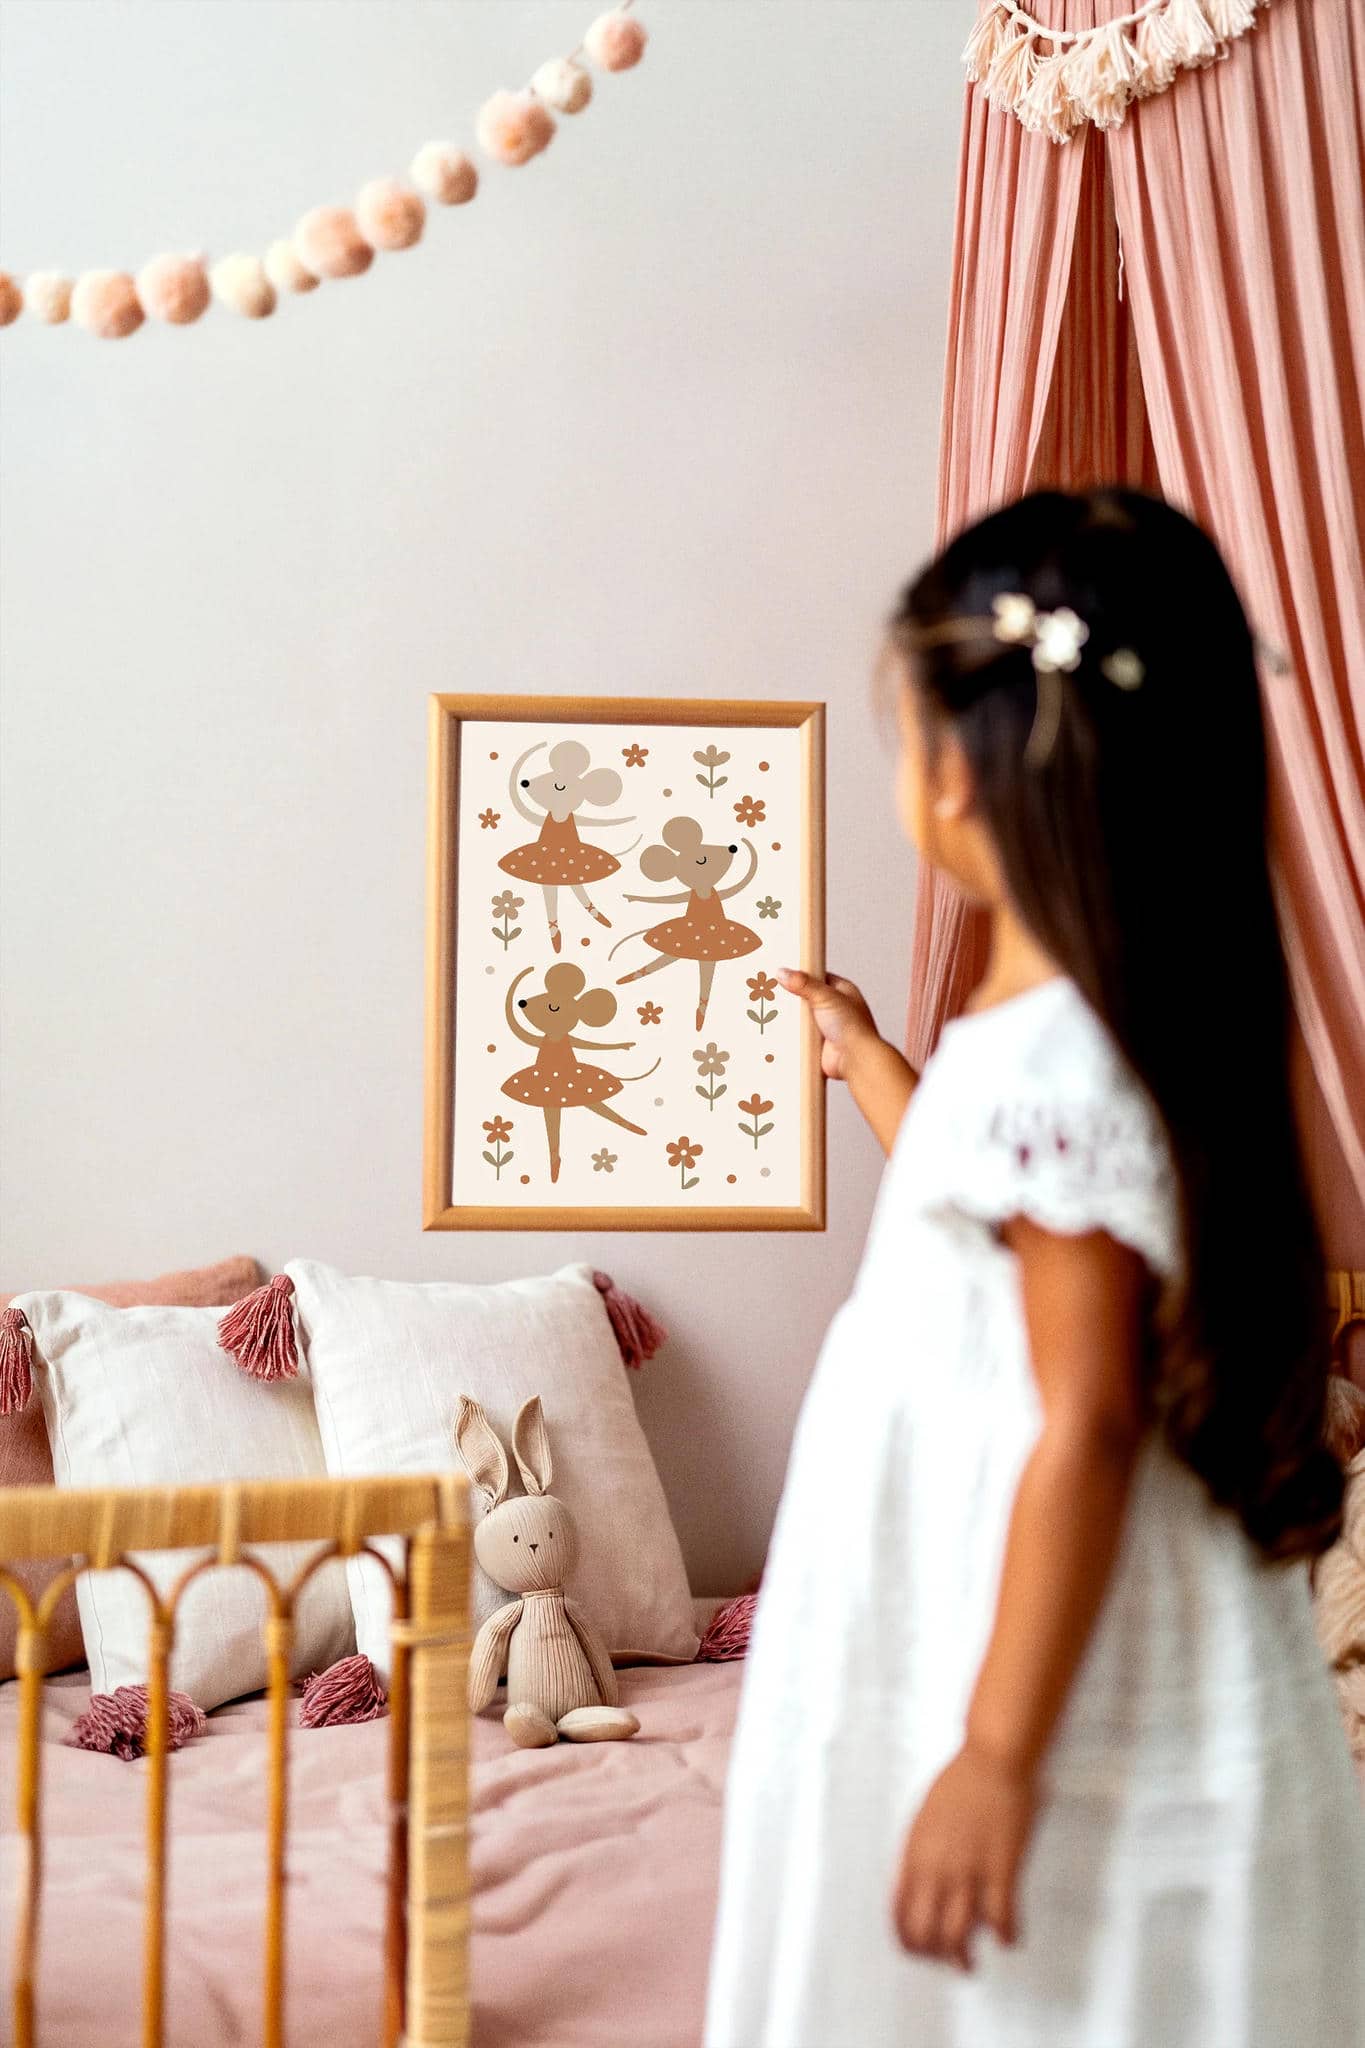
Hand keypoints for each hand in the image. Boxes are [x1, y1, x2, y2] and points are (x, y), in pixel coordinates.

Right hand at [776, 968, 879, 1081]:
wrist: (855, 1059)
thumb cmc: (852, 1027)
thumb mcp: (825, 997)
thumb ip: (803, 983)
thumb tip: (783, 972)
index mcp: (842, 991)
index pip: (817, 976)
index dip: (801, 974)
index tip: (782, 973)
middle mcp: (835, 1008)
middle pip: (807, 997)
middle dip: (793, 997)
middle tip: (772, 992)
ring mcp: (826, 1026)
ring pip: (802, 1017)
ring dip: (791, 1017)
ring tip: (771, 1011)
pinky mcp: (818, 1042)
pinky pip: (800, 1035)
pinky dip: (791, 1034)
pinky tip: (778, 1030)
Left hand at [891, 1744, 1036, 1970]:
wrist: (993, 1757)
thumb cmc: (961, 1780)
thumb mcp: (924, 1817)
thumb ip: (919, 1854)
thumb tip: (917, 1887)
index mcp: (914, 1853)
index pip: (899, 1913)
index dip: (906, 1940)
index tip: (916, 1951)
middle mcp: (936, 1867)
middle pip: (924, 1932)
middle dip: (932, 1956)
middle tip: (944, 1960)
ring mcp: (968, 1870)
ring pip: (957, 1936)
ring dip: (962, 1958)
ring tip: (969, 1965)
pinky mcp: (1002, 1868)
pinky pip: (1001, 1919)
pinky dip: (1005, 1936)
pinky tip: (1008, 1938)